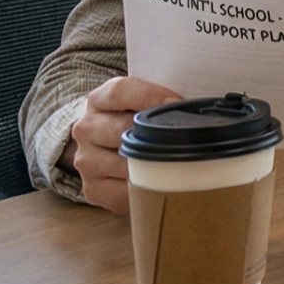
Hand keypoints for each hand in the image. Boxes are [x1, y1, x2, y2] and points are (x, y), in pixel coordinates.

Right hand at [68, 75, 184, 214]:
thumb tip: (197, 101)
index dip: (151, 96)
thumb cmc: (136, 119)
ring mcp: (86, 161)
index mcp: (98, 100)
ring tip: (178, 159)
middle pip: (121, 129)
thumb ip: (161, 97)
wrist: (107, 147)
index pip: (120, 92)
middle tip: (184, 137)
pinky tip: (162, 180)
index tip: (177, 103)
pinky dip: (147, 187)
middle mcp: (86, 129)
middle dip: (155, 134)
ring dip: (154, 163)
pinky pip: (124, 192)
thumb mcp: (143, 100)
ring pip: (124, 162)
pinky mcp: (93, 189)